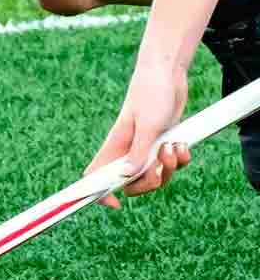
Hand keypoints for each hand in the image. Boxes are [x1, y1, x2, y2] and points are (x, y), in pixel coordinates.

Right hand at [85, 58, 191, 208]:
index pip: (95, 176)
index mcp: (114, 148)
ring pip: (154, 177)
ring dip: (169, 169)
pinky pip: (170, 165)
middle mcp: (127, 152)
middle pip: (130, 185)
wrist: (168, 75)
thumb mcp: (146, 125)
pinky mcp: (161, 145)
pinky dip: (180, 159)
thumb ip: (138, 152)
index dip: (98, 194)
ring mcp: (145, 149)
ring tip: (175, 147)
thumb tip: (126, 177)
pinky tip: (182, 144)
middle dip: (149, 184)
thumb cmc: (151, 95)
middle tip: (158, 171)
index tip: (113, 204)